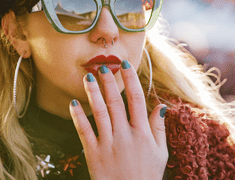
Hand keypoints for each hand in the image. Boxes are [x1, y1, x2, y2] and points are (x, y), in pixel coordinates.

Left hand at [69, 61, 167, 179]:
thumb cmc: (147, 175)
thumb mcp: (161, 153)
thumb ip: (159, 128)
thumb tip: (161, 106)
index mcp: (142, 133)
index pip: (137, 99)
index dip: (131, 80)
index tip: (125, 65)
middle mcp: (124, 135)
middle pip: (116, 102)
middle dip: (109, 82)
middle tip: (103, 67)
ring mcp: (108, 143)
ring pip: (99, 112)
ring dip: (92, 93)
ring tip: (87, 77)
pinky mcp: (93, 153)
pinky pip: (84, 131)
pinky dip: (78, 117)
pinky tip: (73, 103)